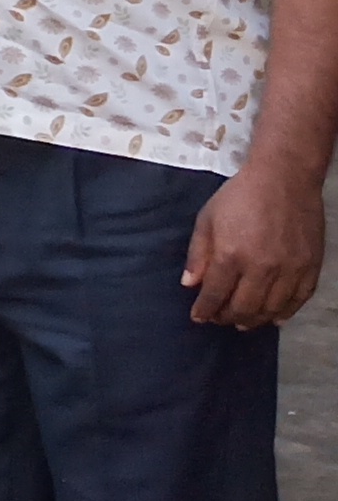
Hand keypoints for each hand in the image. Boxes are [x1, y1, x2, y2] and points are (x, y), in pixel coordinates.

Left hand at [185, 162, 326, 328]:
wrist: (284, 178)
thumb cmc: (241, 196)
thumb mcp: (207, 219)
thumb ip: (198, 255)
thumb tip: (189, 284)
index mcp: (232, 255)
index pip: (215, 294)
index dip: (205, 310)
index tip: (199, 317)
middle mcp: (262, 267)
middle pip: (243, 307)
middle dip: (227, 317)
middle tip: (220, 319)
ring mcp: (289, 268)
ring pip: (271, 308)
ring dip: (255, 320)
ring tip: (243, 322)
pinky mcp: (310, 266)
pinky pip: (299, 299)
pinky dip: (286, 312)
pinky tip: (275, 318)